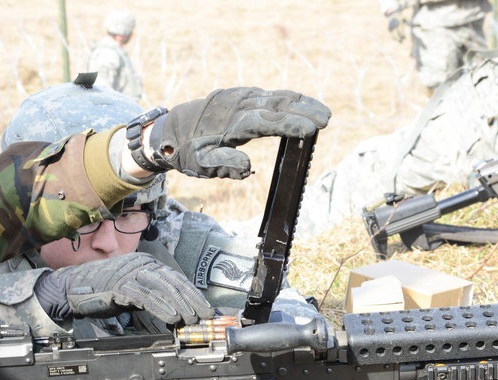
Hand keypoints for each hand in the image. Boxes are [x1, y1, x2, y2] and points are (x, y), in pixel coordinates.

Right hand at [34, 252, 214, 324]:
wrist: (73, 288)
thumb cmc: (103, 291)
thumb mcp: (132, 291)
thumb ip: (151, 296)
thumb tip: (175, 311)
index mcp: (145, 263)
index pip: (175, 278)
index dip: (192, 293)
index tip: (204, 308)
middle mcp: (140, 264)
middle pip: (173, 282)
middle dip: (192, 300)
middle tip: (205, 315)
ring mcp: (130, 273)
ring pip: (162, 288)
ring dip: (180, 305)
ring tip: (192, 319)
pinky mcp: (120, 285)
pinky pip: (146, 297)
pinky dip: (162, 308)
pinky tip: (172, 318)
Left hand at [147, 87, 330, 179]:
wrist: (170, 131)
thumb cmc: (188, 152)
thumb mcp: (202, 165)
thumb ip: (225, 165)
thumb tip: (247, 167)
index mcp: (230, 124)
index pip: (265, 122)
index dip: (289, 125)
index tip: (310, 129)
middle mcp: (237, 106)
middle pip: (276, 105)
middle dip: (303, 111)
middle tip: (327, 120)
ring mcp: (239, 98)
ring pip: (275, 96)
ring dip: (300, 103)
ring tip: (323, 112)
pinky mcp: (240, 96)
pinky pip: (268, 95)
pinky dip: (287, 99)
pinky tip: (301, 104)